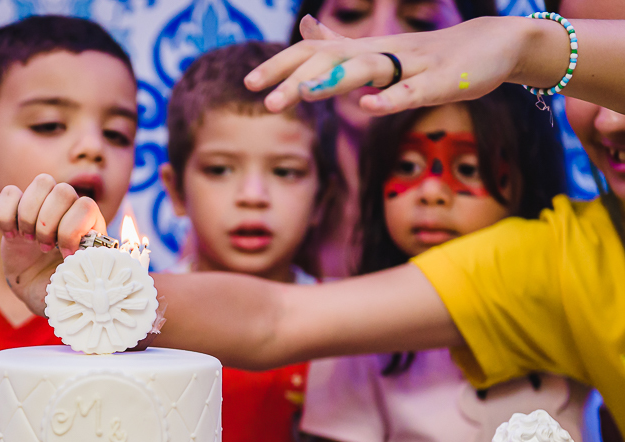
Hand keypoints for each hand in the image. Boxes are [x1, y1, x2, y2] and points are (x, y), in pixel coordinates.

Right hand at [0, 173, 105, 316]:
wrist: (36, 290)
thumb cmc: (61, 289)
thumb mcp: (75, 285)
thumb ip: (81, 272)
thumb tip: (79, 260)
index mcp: (90, 224)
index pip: (86, 205)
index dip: (72, 230)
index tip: (65, 255)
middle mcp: (69, 209)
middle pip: (63, 190)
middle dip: (49, 222)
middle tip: (44, 248)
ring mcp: (43, 206)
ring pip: (42, 182)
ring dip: (30, 215)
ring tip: (29, 241)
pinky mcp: (17, 209)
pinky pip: (9, 192)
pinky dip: (5, 215)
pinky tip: (11, 236)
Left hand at [245, 15, 539, 114]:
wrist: (498, 44)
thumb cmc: (435, 54)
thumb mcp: (381, 50)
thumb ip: (340, 45)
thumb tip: (304, 29)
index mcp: (366, 51)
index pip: (314, 54)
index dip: (281, 67)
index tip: (248, 84)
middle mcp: (384, 53)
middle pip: (332, 62)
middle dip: (296, 80)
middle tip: (263, 102)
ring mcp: (412, 65)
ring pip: (367, 71)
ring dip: (334, 83)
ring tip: (303, 95)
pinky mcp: (441, 81)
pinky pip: (413, 90)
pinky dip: (391, 98)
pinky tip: (369, 107)